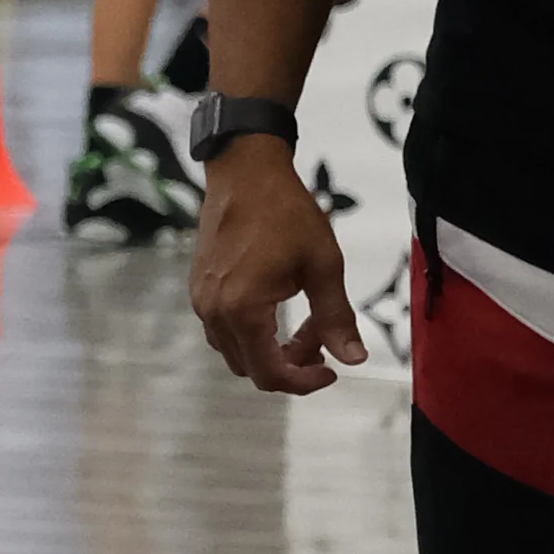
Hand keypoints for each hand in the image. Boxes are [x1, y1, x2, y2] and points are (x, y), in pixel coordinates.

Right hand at [190, 133, 364, 393]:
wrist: (244, 171)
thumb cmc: (286, 212)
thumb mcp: (323, 264)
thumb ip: (336, 317)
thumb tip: (354, 359)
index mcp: (244, 310)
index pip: (271, 374)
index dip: (304, 383)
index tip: (331, 371)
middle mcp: (214, 313)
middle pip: (252, 369)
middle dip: (291, 365)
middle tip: (322, 339)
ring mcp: (202, 301)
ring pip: (237, 352)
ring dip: (271, 351)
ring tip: (304, 323)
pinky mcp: (199, 289)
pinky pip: (224, 331)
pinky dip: (253, 334)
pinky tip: (277, 308)